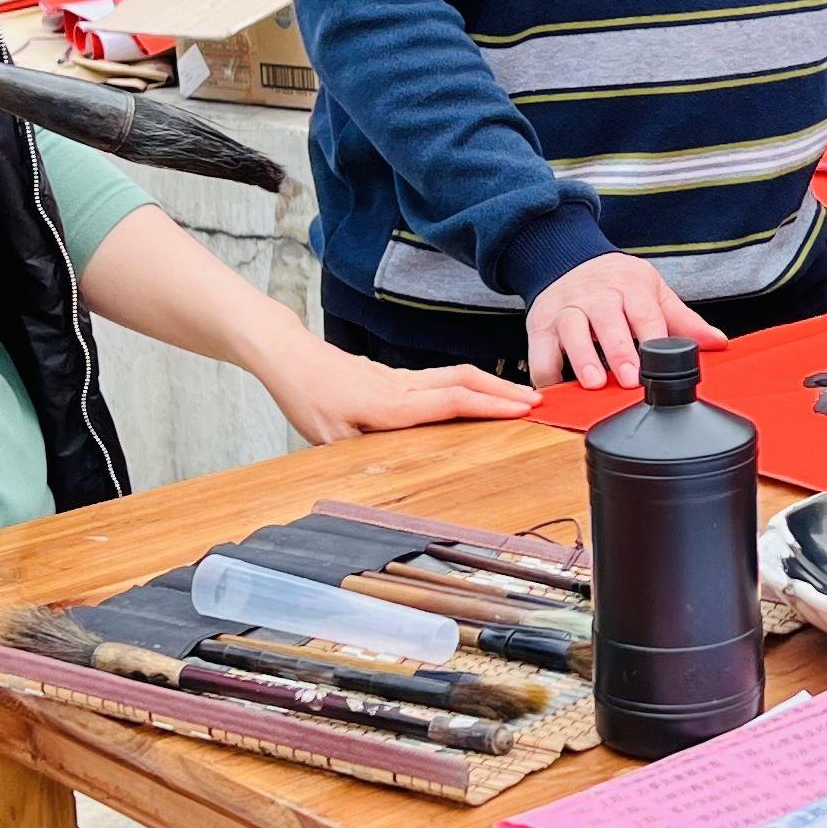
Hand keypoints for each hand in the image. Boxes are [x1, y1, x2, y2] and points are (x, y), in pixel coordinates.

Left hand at [253, 337, 536, 446]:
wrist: (289, 356)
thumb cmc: (307, 396)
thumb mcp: (330, 440)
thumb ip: (367, 455)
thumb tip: (397, 471)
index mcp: (392, 404)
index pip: (453, 401)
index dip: (491, 404)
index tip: (523, 408)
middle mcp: (402, 385)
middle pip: (465, 379)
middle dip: (504, 389)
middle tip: (537, 399)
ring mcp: (399, 376)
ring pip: (455, 374)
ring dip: (490, 383)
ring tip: (517, 397)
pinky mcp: (393, 374)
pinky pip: (440, 376)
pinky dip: (467, 383)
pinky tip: (475, 394)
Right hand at [528, 250, 720, 388]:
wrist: (568, 259)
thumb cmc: (617, 283)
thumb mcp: (652, 292)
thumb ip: (683, 321)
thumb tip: (717, 343)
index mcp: (629, 287)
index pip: (644, 312)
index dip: (651, 338)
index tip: (659, 364)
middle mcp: (596, 295)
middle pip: (606, 320)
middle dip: (618, 350)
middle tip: (628, 379)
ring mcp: (565, 308)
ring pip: (570, 331)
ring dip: (581, 358)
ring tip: (593, 383)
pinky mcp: (540, 324)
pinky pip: (539, 351)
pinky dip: (546, 373)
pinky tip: (558, 392)